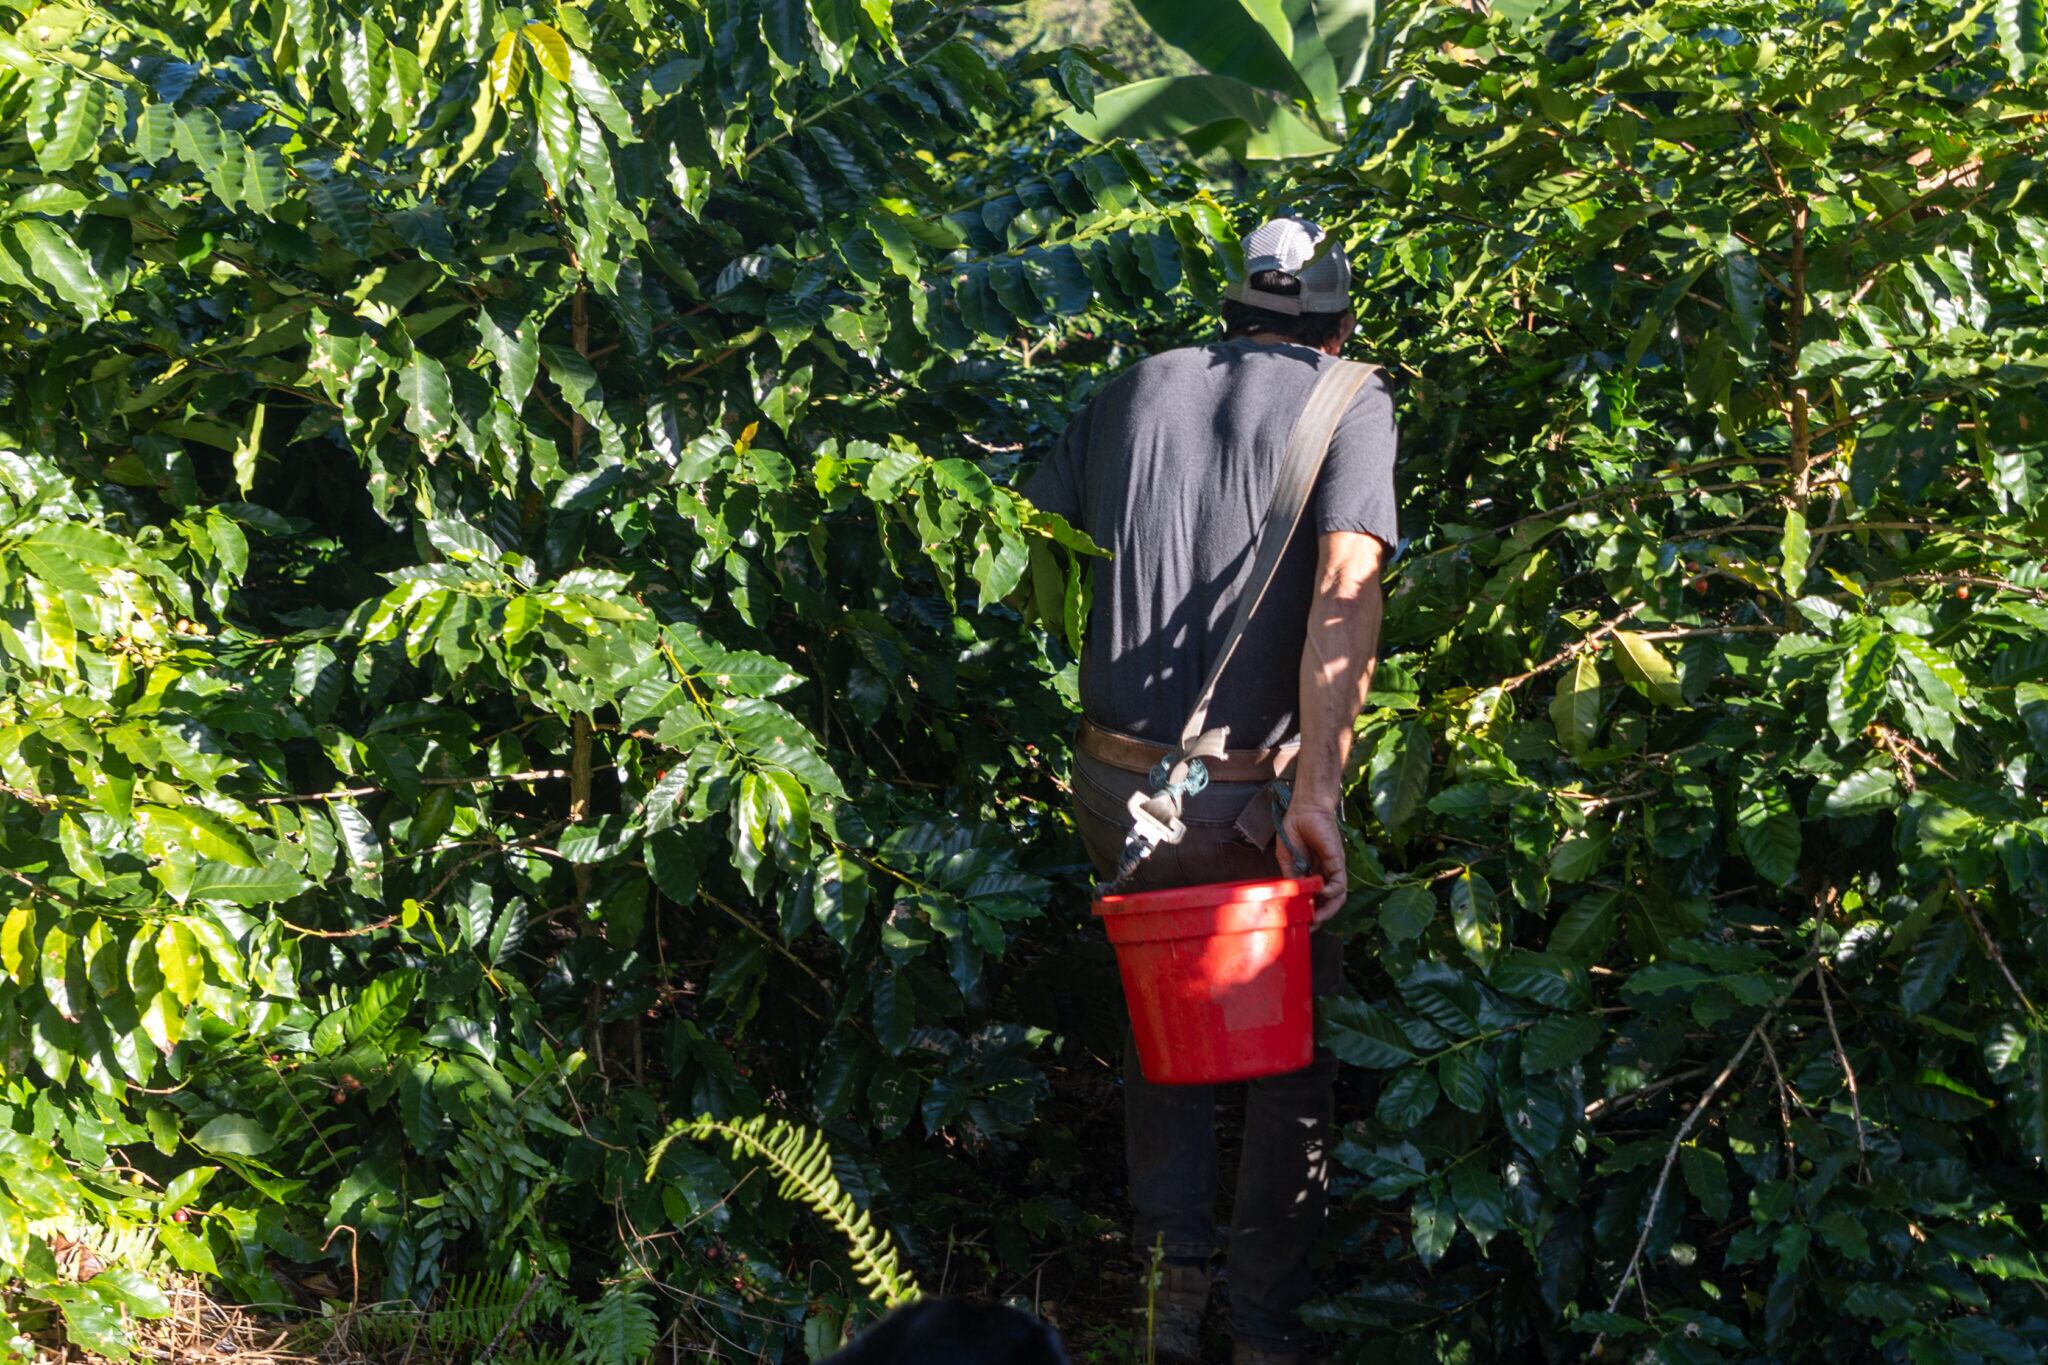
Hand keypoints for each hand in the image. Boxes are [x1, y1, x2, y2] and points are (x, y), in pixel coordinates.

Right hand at [1278, 802, 1347, 922]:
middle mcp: (1324, 874)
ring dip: (1328, 910)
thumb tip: (1294, 896)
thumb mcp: (1287, 859)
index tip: (1300, 923)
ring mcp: (1332, 868)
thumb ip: (1292, 877)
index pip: (1314, 898)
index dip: (1309, 912)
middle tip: (1310, 927)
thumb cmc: (1294, 829)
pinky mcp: (1338, 861)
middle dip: (1320, 917)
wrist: (1304, 809)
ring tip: (1316, 918)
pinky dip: (1332, 892)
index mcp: (1310, 873)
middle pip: (1328, 902)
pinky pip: (1340, 883)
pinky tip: (1321, 893)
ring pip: (1337, 897)